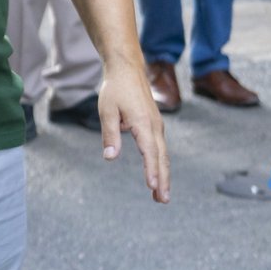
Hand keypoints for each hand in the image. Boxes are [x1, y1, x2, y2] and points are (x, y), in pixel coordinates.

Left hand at [98, 62, 170, 203]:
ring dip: (163, 174)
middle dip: (163, 180)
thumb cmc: (115, 89)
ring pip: (163, 154)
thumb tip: (110, 157)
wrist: (127, 69)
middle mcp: (154, 126)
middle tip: (162, 200)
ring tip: (160, 195)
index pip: (149, 151)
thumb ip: (110, 135)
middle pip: (161, 157)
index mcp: (143, 123)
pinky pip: (160, 147)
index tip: (153, 187)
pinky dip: (161, 163)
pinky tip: (157, 173)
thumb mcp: (107, 111)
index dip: (151, 170)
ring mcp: (157, 125)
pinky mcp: (155, 124)